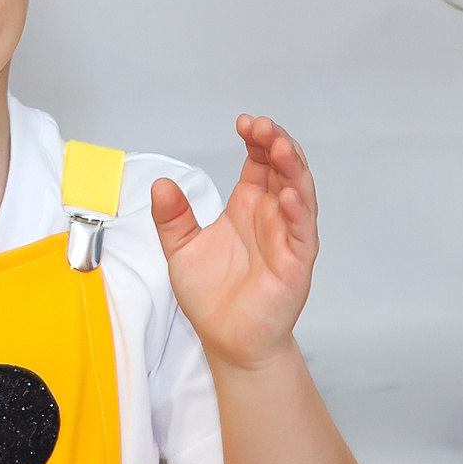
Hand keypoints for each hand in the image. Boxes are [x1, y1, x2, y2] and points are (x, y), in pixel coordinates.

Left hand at [153, 115, 317, 372]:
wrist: (226, 340)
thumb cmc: (211, 295)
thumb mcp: (181, 249)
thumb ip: (172, 217)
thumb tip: (160, 185)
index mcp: (247, 206)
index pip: (260, 163)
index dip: (256, 140)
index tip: (242, 123)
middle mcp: (271, 216)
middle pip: (283, 169)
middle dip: (276, 144)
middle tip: (261, 126)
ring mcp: (287, 237)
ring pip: (299, 193)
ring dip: (293, 168)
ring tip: (280, 146)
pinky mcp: (296, 262)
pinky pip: (302, 231)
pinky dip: (297, 210)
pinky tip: (286, 194)